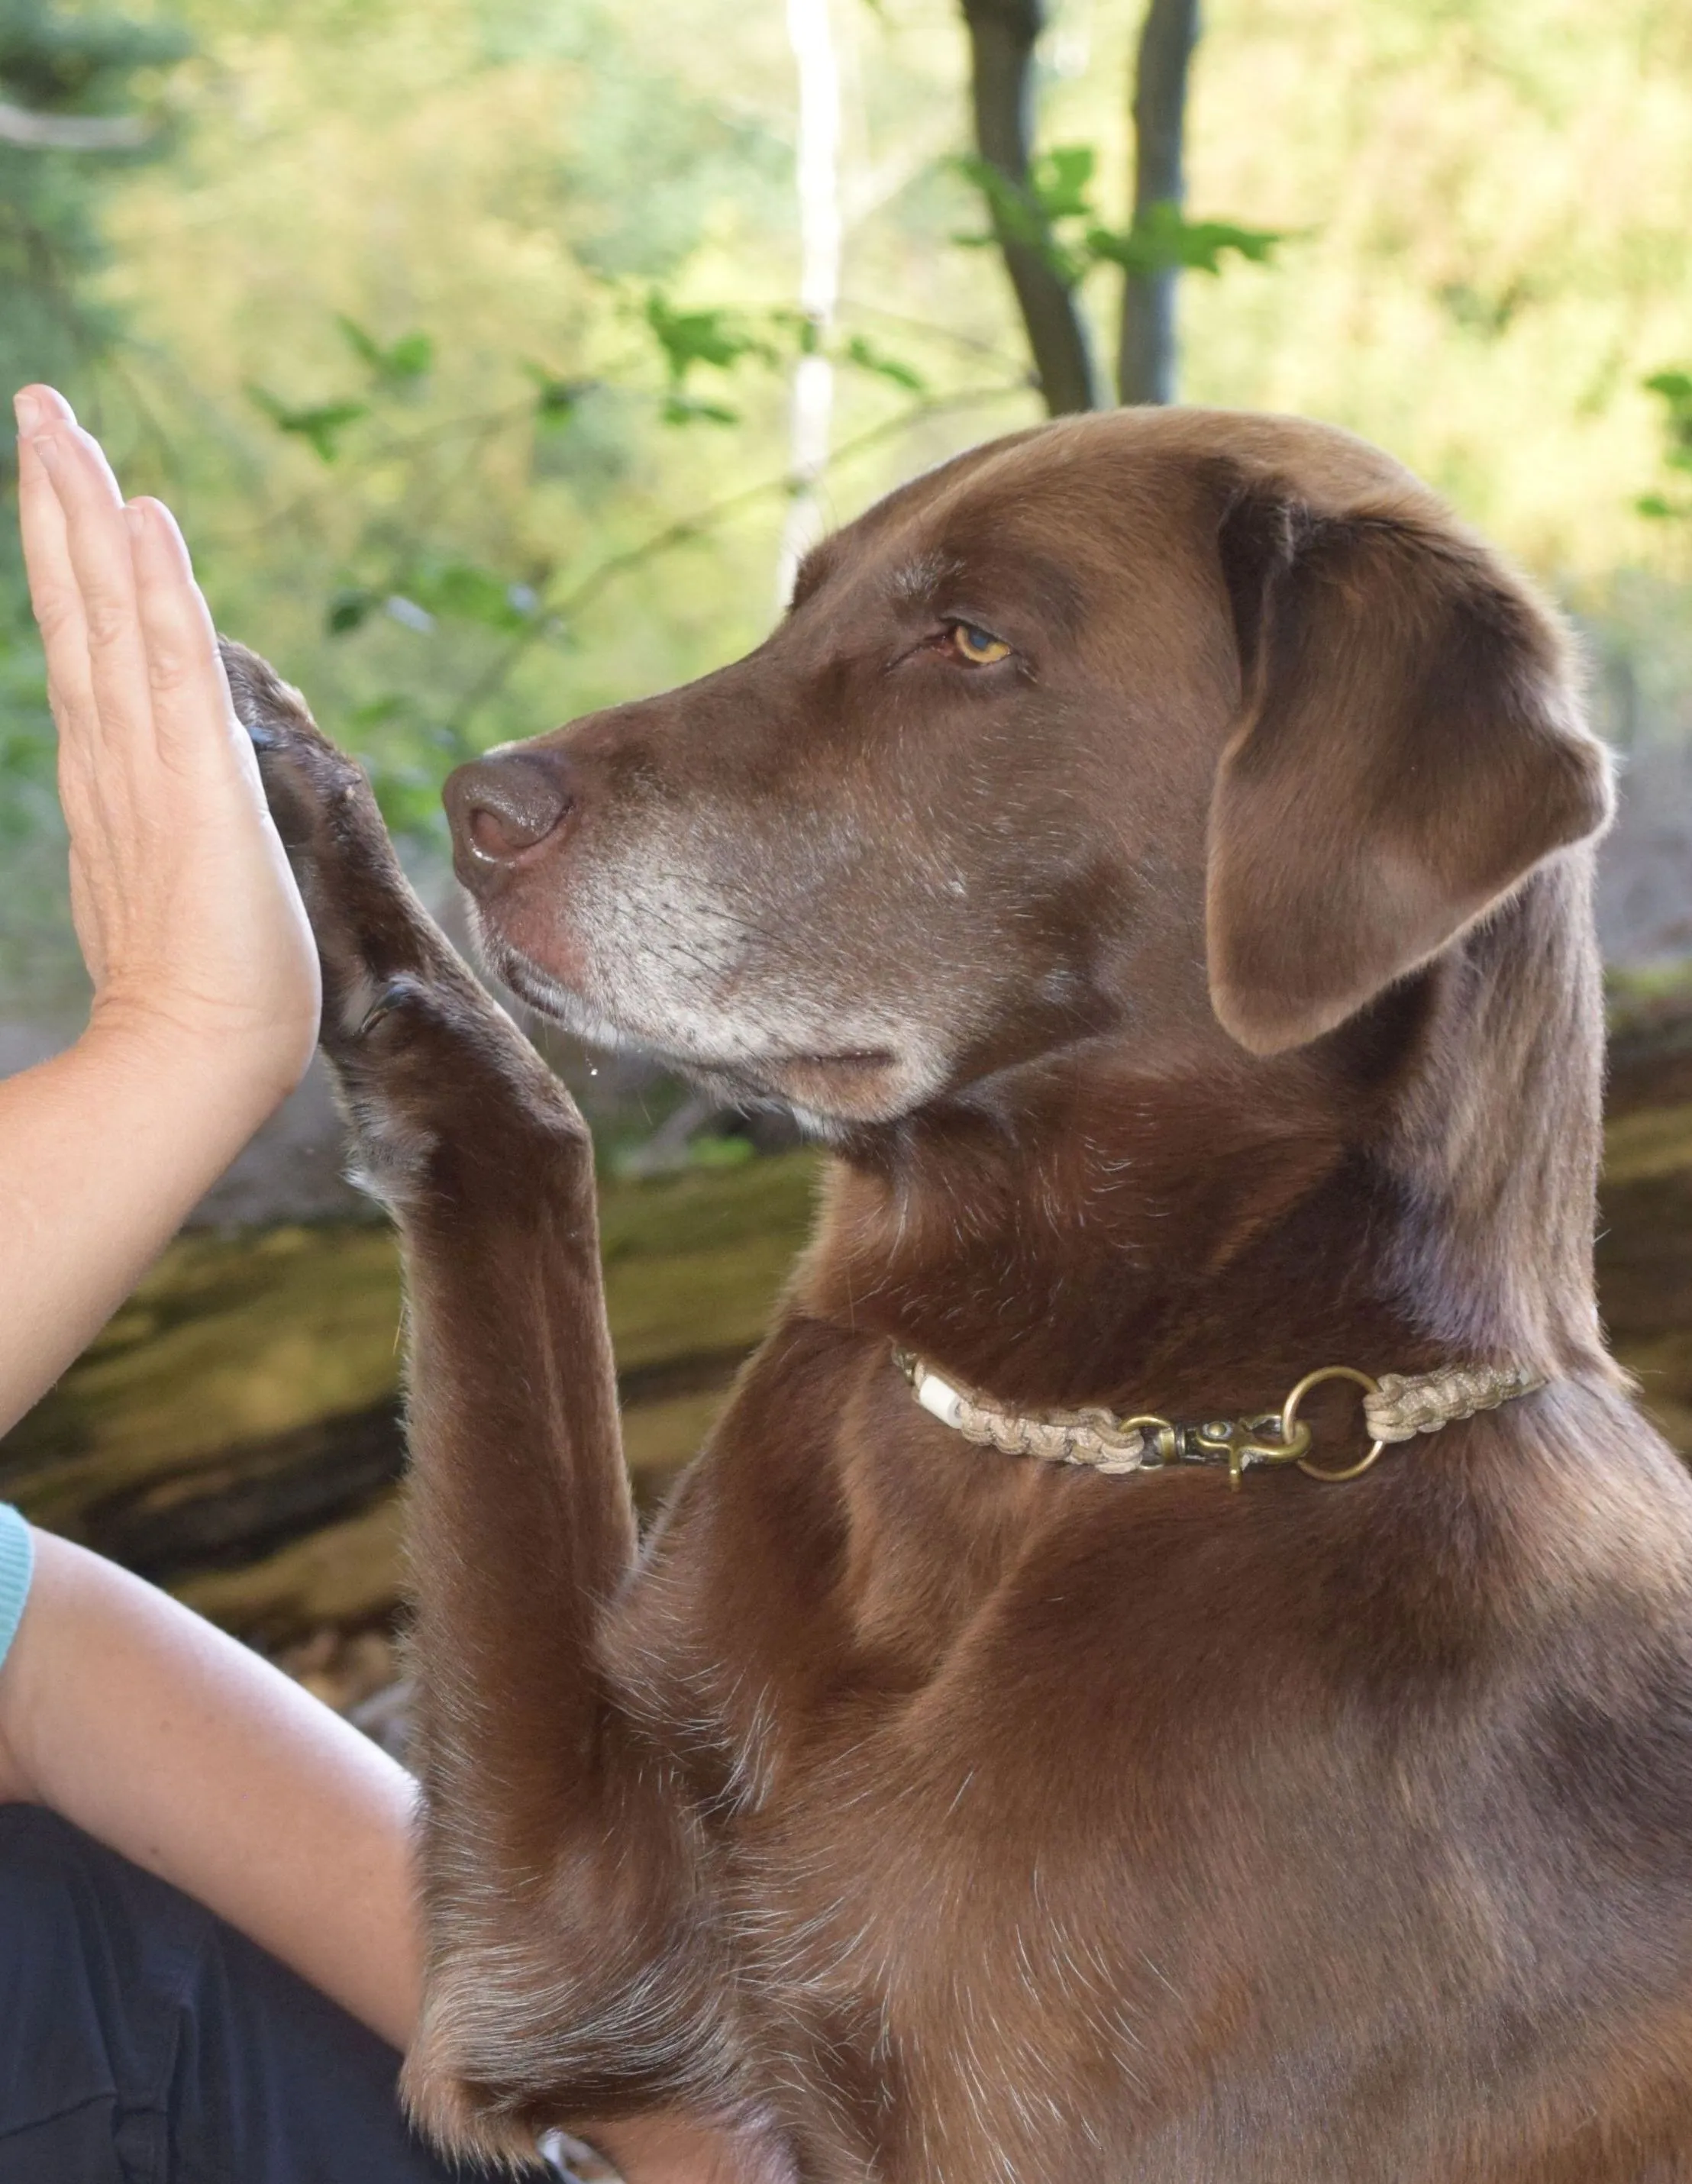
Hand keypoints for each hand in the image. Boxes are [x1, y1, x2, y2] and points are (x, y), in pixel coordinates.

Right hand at [14, 384, 319, 1105]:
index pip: (87, 642)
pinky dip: (158, 587)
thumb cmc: (200, 998)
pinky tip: (148, 515)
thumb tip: (167, 832)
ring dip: (88, 514)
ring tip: (62, 422)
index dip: (71, 560)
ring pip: (109, 611)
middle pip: (80, 603)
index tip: (60, 481)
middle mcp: (116, 753)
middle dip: (58, 503)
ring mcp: (148, 759)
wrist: (204, 1056)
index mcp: (112, 775)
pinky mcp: (196, 776)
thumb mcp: (172, 893)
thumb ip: (158, 842)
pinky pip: (173, 660)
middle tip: (39, 408)